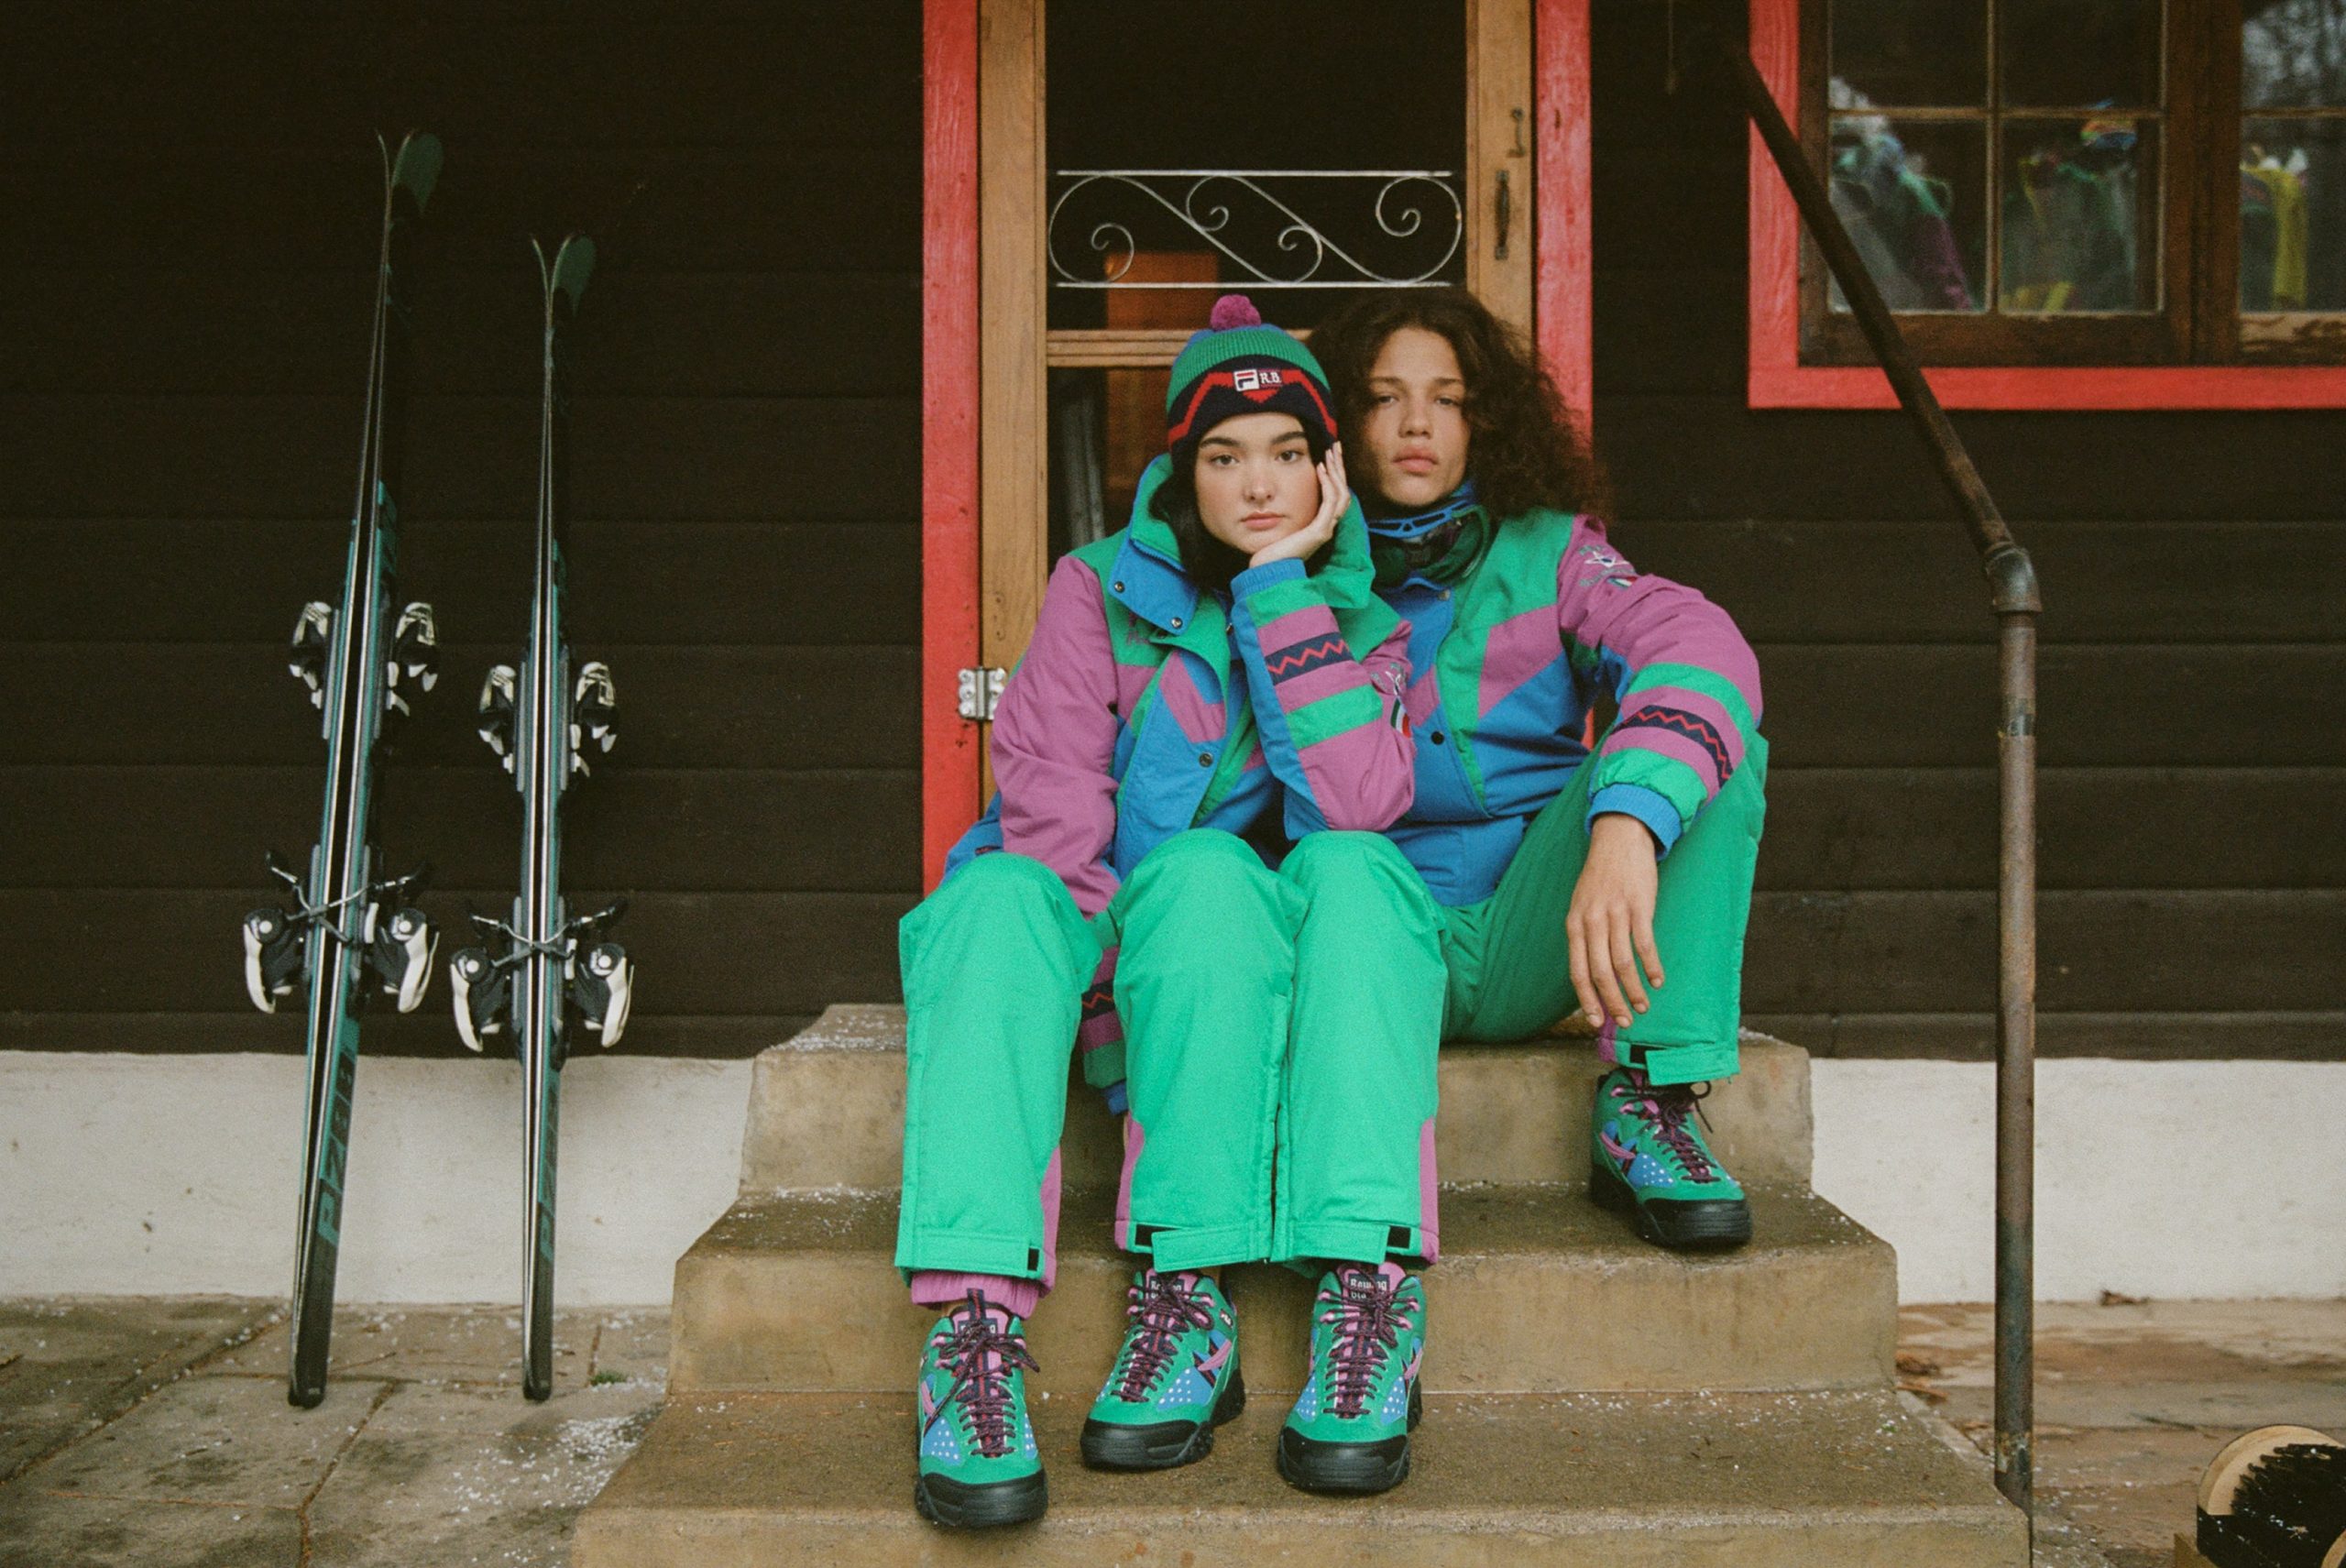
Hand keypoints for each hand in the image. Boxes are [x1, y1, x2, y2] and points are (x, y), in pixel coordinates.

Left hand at [1250, 442, 1347, 568]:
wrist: (1269, 571)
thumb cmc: (1271, 551)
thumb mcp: (1283, 526)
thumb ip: (1288, 512)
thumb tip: (1280, 494)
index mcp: (1321, 525)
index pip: (1336, 496)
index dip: (1336, 475)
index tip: (1329, 456)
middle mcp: (1327, 526)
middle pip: (1343, 492)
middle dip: (1340, 467)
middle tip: (1335, 447)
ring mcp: (1326, 529)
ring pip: (1341, 494)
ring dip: (1336, 471)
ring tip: (1329, 454)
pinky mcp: (1320, 531)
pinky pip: (1329, 503)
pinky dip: (1327, 484)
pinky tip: (1320, 469)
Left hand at [1567, 813, 1663, 1029]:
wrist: (1619, 838)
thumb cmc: (1601, 877)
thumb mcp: (1582, 905)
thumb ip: (1584, 935)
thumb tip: (1591, 971)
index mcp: (1574, 924)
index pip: (1577, 971)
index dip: (1586, 999)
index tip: (1595, 1020)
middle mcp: (1592, 922)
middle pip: (1600, 972)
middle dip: (1612, 1001)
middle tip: (1624, 1021)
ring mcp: (1616, 914)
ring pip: (1622, 963)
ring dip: (1633, 990)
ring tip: (1643, 1006)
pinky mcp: (1639, 906)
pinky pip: (1644, 944)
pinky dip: (1651, 966)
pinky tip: (1657, 980)